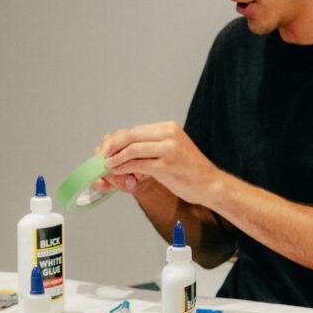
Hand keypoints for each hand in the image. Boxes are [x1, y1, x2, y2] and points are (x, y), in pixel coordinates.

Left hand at [100, 122, 221, 206]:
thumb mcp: (172, 149)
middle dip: (113, 146)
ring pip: (132, 149)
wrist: (210, 184)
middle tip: (102, 155)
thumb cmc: (190, 170)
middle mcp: (168, 134)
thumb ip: (152, 145)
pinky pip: (137, 164)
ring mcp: (168, 149)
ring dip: (116, 158)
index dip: (118, 139)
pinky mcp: (166, 166)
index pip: (136, 130)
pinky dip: (124, 167)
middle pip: (131, 136)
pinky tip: (118, 171)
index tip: (107, 148)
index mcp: (168, 128)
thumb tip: (126, 148)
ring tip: (107, 165)